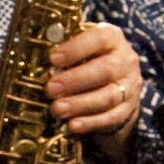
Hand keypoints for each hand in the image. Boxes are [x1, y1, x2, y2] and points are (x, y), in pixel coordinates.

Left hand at [49, 24, 142, 153]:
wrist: (117, 85)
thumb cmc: (90, 62)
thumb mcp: (79, 50)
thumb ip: (63, 52)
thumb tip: (34, 58)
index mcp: (113, 39)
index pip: (100, 38)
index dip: (76, 48)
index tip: (53, 58)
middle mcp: (125, 61)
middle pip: (106, 70)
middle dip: (75, 80)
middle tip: (50, 89)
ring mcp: (129, 87)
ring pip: (108, 96)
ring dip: (80, 104)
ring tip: (56, 109)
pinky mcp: (127, 110)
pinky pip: (110, 118)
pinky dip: (90, 122)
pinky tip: (72, 125)